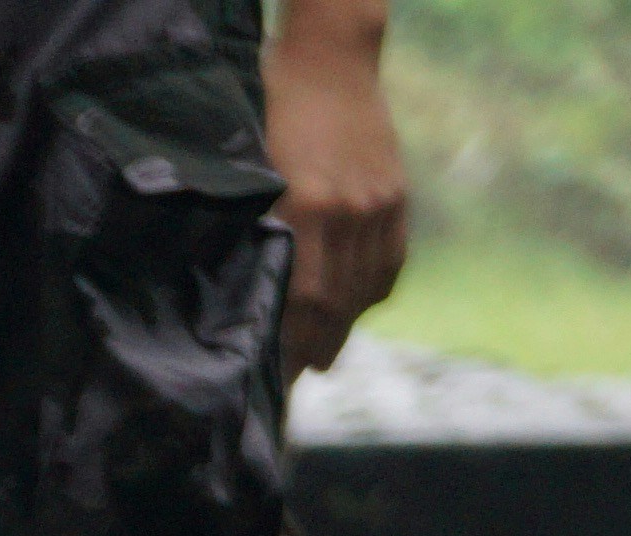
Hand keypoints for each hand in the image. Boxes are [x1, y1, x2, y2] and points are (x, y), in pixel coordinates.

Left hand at [265, 0, 407, 372]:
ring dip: (340, 330)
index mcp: (302, 208)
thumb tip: (234, 296)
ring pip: (364, 291)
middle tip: (289, 380)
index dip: (285, 348)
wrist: (330, 60)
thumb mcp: (244, 171)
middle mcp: (346, 212)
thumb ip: (246, 230)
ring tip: (318, 358)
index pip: (299, 303)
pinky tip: (351, 312)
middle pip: (333, 307)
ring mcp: (378, 205)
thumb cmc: (267, 110)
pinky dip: (369, 295)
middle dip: (310, 351)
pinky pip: (388, 264)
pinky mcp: (396, 196)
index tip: (267, 378)